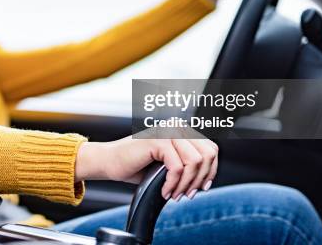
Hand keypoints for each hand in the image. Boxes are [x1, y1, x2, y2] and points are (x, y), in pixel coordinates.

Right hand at [75, 137, 218, 199]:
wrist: (109, 161)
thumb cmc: (135, 164)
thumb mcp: (168, 163)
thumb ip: (187, 164)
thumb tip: (206, 179)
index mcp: (182, 130)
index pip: (211, 149)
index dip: (210, 171)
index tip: (201, 188)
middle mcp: (177, 127)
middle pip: (208, 154)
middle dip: (200, 179)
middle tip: (187, 194)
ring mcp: (167, 132)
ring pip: (194, 162)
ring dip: (186, 184)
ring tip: (174, 194)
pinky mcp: (157, 141)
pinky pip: (177, 167)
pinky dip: (172, 184)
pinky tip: (164, 191)